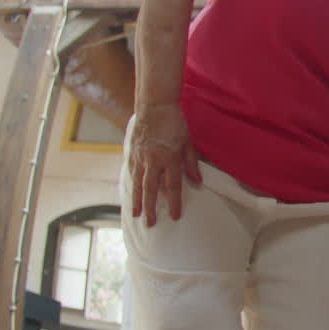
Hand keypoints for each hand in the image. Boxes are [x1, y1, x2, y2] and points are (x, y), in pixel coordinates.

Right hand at [129, 102, 200, 226]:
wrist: (154, 106)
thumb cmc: (175, 123)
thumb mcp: (188, 142)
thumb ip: (191, 163)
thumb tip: (198, 182)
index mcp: (170, 158)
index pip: (173, 186)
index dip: (174, 202)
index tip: (175, 217)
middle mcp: (153, 160)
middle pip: (151, 189)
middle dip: (151, 208)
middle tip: (151, 224)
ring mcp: (140, 157)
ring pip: (137, 184)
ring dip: (137, 201)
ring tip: (136, 215)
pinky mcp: (132, 153)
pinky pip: (132, 173)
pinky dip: (131, 186)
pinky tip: (131, 195)